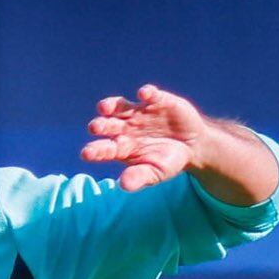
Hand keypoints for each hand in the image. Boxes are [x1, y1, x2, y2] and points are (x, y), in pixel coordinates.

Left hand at [81, 85, 209, 191]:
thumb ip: (139, 178)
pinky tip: (144, 94)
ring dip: (112, 105)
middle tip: (94, 127)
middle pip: (108, 125)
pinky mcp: (157, 100)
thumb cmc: (168, 162)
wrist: (191, 146)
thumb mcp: (156, 173)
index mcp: (122, 148)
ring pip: (121, 106)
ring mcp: (140, 112)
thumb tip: (123, 185)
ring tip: (104, 107)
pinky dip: (147, 93)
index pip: (105, 149)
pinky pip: (150, 95)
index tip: (86, 153)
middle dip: (100, 125)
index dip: (95, 150)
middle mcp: (126, 128)